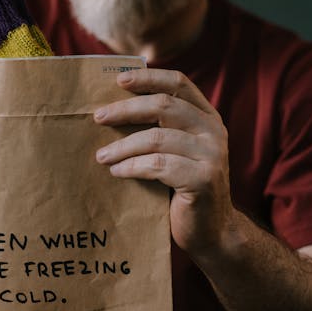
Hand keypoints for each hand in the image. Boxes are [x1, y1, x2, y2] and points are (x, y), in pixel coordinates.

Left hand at [94, 69, 232, 257]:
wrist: (211, 232)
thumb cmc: (182, 189)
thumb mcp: (176, 152)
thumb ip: (160, 129)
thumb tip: (111, 110)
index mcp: (206, 117)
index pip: (179, 83)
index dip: (149, 78)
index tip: (119, 79)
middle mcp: (213, 131)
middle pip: (164, 106)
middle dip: (126, 110)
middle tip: (98, 118)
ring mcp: (212, 154)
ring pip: (157, 138)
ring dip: (123, 146)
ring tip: (101, 156)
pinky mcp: (203, 179)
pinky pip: (159, 166)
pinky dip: (133, 167)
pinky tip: (117, 173)